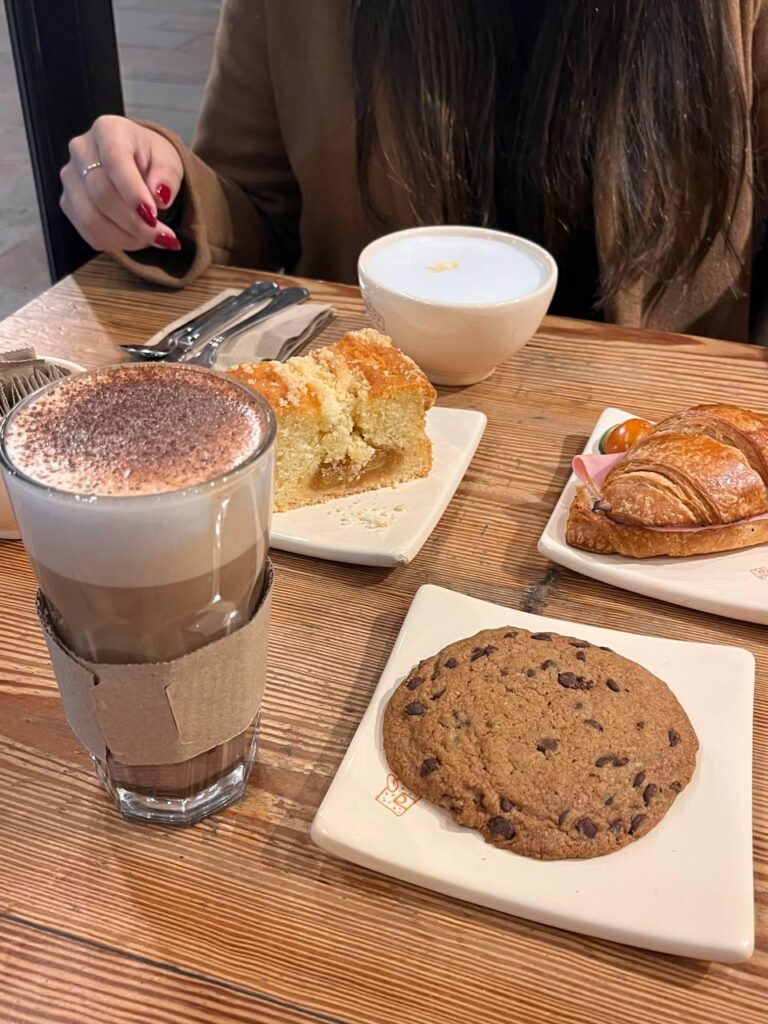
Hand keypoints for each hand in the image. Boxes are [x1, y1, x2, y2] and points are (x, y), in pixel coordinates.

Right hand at [60, 116, 184, 252]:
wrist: (135, 165)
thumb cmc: (151, 160)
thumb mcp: (169, 161)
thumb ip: (167, 175)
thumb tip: (159, 196)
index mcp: (108, 130)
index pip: (115, 160)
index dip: (133, 192)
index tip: (153, 215)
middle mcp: (81, 150)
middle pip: (102, 194)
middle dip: (135, 222)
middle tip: (164, 236)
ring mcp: (70, 178)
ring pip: (91, 218)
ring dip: (127, 237)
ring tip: (153, 237)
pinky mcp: (68, 203)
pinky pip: (89, 233)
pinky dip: (117, 243)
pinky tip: (136, 238)